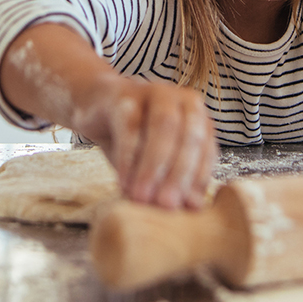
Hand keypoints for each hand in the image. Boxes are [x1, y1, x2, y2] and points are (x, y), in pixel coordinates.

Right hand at [0, 24, 217, 210]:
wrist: (96, 108)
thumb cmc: (134, 138)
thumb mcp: (156, 163)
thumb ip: (175, 181)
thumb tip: (194, 208)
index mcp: (197, 116)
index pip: (206, 148)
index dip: (199, 178)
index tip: (189, 208)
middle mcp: (182, 100)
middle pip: (189, 136)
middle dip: (180, 173)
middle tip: (167, 206)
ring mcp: (155, 92)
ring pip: (163, 126)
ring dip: (154, 165)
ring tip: (142, 197)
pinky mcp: (125, 95)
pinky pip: (130, 126)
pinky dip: (129, 157)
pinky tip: (123, 182)